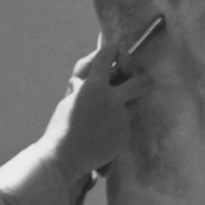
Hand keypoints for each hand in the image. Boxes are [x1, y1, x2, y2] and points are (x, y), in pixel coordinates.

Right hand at [43, 37, 150, 182]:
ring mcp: (121, 118)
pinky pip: (124, 125)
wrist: (66, 156)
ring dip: (120, 108)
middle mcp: (112, 99)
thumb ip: (83, 87)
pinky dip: (115, 126)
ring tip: (102, 119)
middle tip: (140, 79)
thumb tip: (90, 80)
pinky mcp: (125, 135)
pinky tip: (101, 134)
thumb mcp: (69, 99)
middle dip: (142, 77)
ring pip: (129, 107)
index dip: (112, 49)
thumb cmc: (62, 126)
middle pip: (141, 81)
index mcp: (94, 85)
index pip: (108, 57)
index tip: (114, 48)